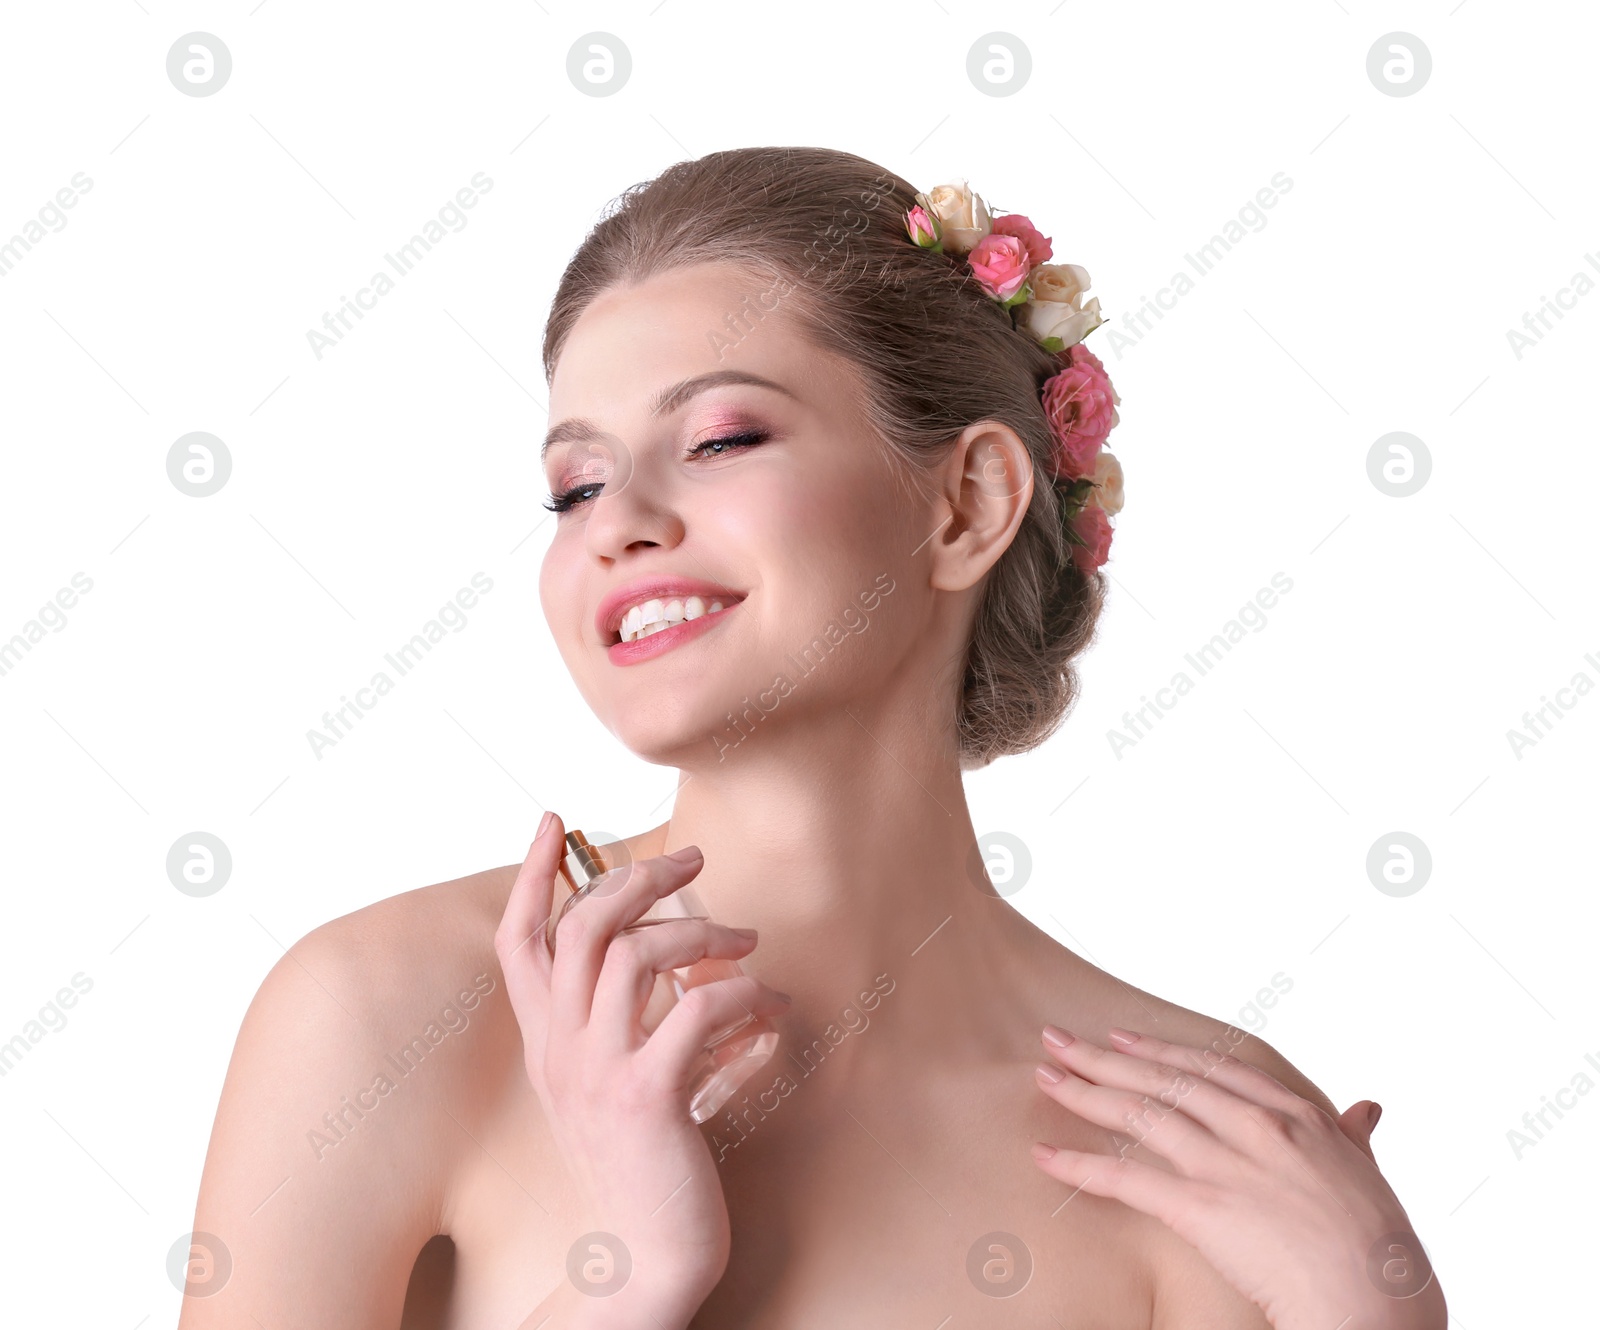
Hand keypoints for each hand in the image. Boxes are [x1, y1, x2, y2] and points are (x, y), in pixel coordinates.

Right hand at [494, 812, 789, 1320]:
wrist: (652, 1254)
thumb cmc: (650, 1161)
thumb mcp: (623, 1082)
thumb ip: (639, 1021)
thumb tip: (698, 962)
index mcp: (548, 1043)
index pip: (519, 942)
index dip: (535, 875)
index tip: (557, 821)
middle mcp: (561, 1051)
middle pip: (582, 927)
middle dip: (638, 877)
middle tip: (692, 859)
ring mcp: (598, 1073)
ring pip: (633, 954)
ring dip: (700, 931)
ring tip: (746, 941)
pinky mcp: (647, 1097)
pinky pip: (696, 1009)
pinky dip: (742, 995)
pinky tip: (769, 1009)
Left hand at [1028, 1026, 1444, 1329]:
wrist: (1379, 1304)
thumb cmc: (1384, 1252)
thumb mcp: (1371, 1178)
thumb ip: (1355, 1139)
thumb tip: (1366, 1108)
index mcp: (1298, 1117)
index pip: (1215, 1068)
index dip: (1163, 1052)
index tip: (1124, 1037)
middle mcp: (1258, 1128)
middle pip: (1167, 1080)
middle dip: (1107, 1057)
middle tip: (1059, 1040)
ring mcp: (1227, 1164)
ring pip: (1141, 1114)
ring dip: (1086, 1093)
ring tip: (1045, 1077)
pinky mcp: (1202, 1207)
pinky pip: (1127, 1178)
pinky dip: (1081, 1165)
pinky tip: (1046, 1155)